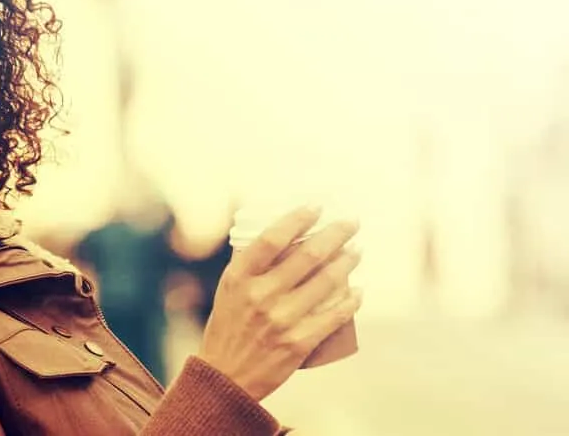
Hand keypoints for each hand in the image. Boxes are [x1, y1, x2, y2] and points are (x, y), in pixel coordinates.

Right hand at [196, 206, 362, 400]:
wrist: (225, 377)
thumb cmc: (228, 327)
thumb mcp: (228, 289)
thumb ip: (250, 264)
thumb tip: (278, 233)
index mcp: (239, 277)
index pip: (271, 238)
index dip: (297, 219)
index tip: (316, 207)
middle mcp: (260, 295)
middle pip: (307, 256)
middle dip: (335, 235)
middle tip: (352, 223)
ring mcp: (281, 320)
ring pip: (325, 283)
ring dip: (346, 263)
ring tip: (356, 251)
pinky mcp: (298, 343)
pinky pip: (332, 317)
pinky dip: (350, 301)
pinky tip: (358, 291)